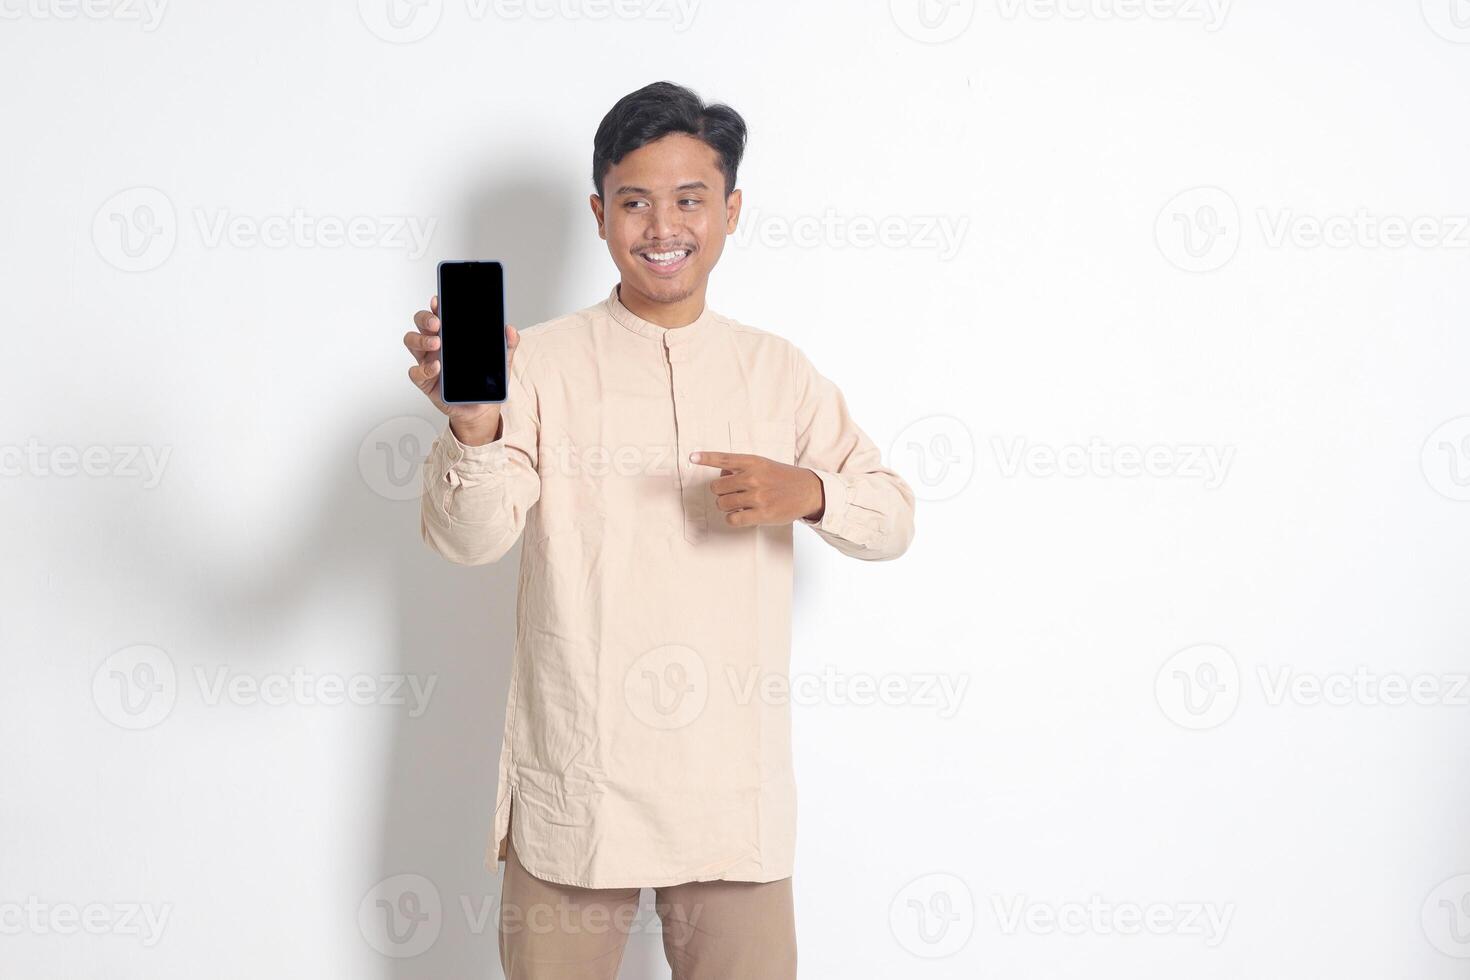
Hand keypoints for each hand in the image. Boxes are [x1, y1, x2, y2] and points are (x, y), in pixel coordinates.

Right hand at [404, 295, 519, 444]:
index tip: (439, 301)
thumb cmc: (485, 382)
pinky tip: (437, 368)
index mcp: (452, 335)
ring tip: (436, 343)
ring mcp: (428, 361)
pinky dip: (424, 368)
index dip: (436, 305)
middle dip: (425, 318)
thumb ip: (507, 345)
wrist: (481, 410)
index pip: (440, 314)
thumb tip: (510, 329)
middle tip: (438, 323)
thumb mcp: (501, 362)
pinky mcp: (425, 380)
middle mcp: (437, 345)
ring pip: (411, 341)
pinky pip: (415, 371)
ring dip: (421, 339)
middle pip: (421, 323)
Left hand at [691, 451, 824, 527]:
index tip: (692, 457)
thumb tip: (721, 476)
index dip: (706, 458)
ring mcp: (758, 496)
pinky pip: (733, 519)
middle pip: (717, 487)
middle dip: (720, 492)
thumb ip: (742, 468)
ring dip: (725, 506)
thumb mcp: (763, 465)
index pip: (724, 459)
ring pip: (722, 504)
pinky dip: (732, 518)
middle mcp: (754, 477)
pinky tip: (740, 515)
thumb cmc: (782, 477)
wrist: (808, 490)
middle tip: (733, 493)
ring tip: (738, 504)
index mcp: (753, 462)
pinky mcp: (762, 514)